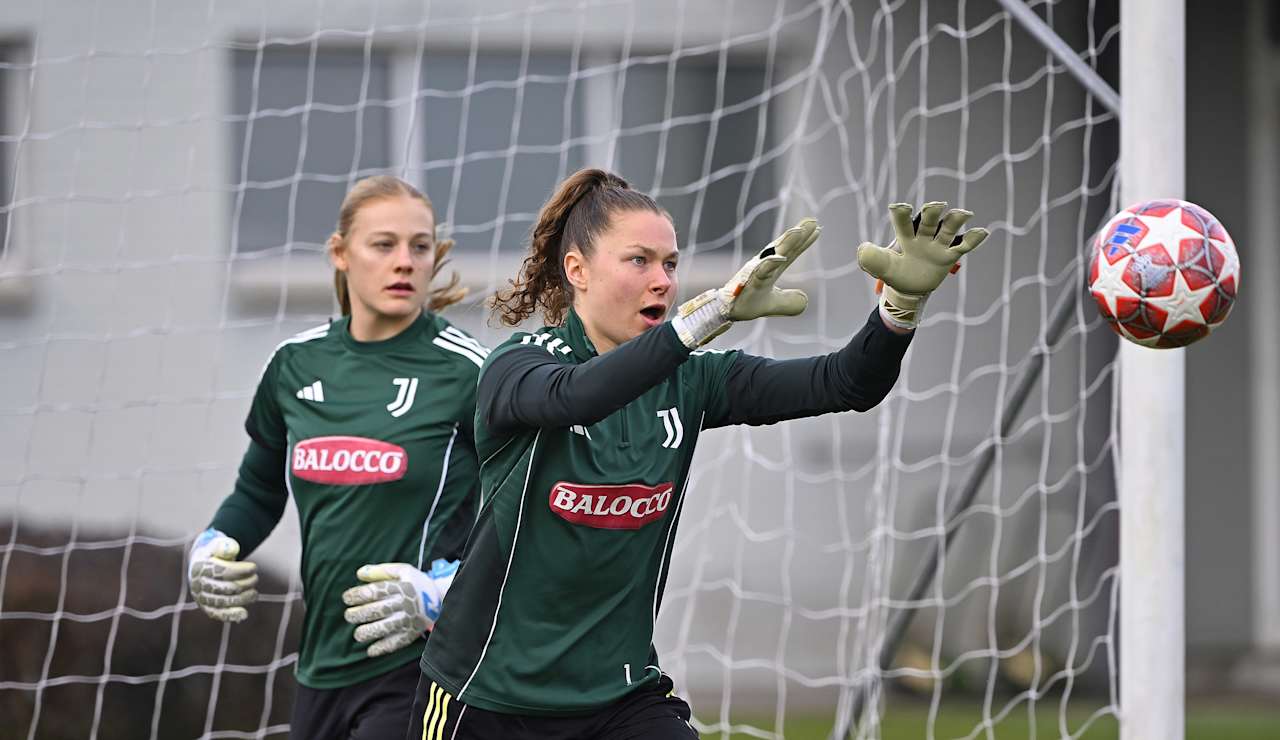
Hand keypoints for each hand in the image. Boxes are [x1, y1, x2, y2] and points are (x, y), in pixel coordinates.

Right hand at [187, 528, 257, 622]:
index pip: (223, 572)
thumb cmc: (214, 553)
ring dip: (244, 598)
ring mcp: (201, 598)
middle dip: (246, 583)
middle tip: (255, 578)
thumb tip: (233, 549)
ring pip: (225, 602)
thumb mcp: (218, 545)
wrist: (201, 564)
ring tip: (254, 593)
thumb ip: (225, 546)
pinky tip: (244, 614)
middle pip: (227, 588)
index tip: (254, 567)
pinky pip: (218, 614)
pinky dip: (231, 615)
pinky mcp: (205, 607)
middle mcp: (198, 585)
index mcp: (200, 568)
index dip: (241, 571)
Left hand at [341, 559, 458, 657]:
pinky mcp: (411, 634)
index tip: (347, 598)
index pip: (374, 591)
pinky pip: (395, 644)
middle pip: (376, 611)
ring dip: (366, 633)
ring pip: (383, 629)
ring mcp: (407, 621)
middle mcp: (403, 604)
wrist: (442, 599)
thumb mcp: (403, 571)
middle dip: (357, 614)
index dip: (356, 595)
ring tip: (358, 634)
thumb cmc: (417, 583)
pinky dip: (381, 648)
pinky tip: (371, 649)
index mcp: (399, 587)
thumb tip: (359, 574)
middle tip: (349, 616)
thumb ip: (381, 571)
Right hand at [672, 218, 819, 347]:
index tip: (817, 229)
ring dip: (786, 243)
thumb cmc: (747, 303)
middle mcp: (764, 266)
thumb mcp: (774, 304)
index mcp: (771, 269)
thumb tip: (805, 300)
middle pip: (784, 248)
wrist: (725, 311)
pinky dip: (769, 264)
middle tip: (812, 221)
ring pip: (773, 254)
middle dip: (797, 234)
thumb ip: (789, 302)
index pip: (791, 253)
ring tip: (799, 232)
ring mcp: (756, 272)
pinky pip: (760, 271)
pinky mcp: (749, 282)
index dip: (803, 242)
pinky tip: (780, 258)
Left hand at [856, 202, 987, 328]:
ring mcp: (937, 245)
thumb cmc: (895, 273)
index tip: (899, 207)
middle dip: (931, 212)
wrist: (909, 288)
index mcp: (905, 236)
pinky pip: (963, 246)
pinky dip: (973, 239)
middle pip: (928, 220)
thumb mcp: (882, 267)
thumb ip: (872, 258)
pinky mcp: (949, 255)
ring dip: (955, 220)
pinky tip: (983, 232)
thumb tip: (862, 248)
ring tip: (963, 214)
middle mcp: (922, 236)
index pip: (903, 222)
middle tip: (935, 206)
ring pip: (948, 229)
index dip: (902, 215)